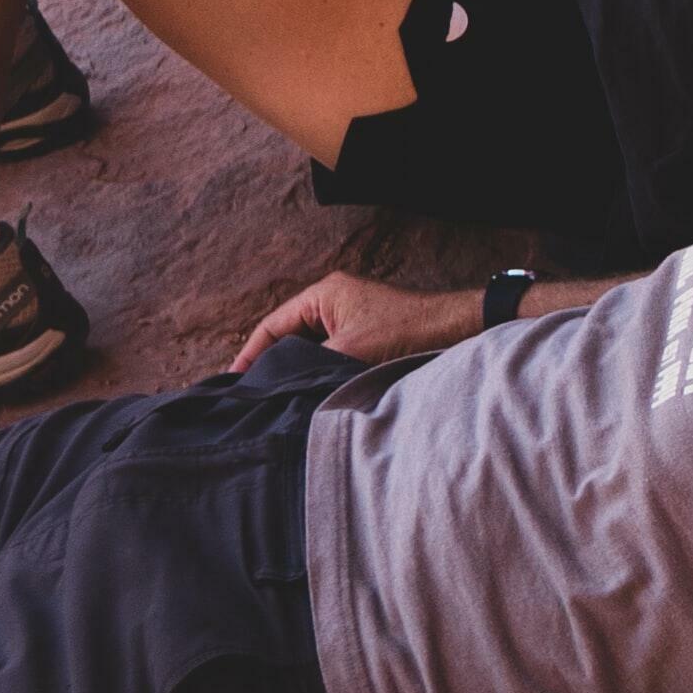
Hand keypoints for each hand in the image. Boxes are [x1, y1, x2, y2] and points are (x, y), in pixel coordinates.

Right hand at [229, 270, 485, 371]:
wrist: (459, 328)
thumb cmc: (408, 331)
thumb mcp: (351, 350)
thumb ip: (311, 365)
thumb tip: (278, 387)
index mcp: (324, 294)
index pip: (272, 326)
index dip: (250, 355)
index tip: (233, 383)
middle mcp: (333, 300)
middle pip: (287, 336)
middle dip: (270, 364)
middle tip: (250, 396)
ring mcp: (349, 316)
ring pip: (308, 347)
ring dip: (295, 370)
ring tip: (274, 398)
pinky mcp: (365, 333)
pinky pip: (329, 353)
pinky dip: (317, 370)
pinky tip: (309, 392)